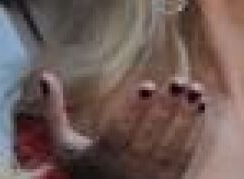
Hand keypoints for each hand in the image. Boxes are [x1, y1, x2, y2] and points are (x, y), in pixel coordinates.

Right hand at [38, 71, 205, 178]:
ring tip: (195, 89)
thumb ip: (53, 111)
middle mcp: (129, 170)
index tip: (148, 85)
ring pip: (172, 144)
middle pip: (151, 136)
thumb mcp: (61, 144)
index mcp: (102, 158)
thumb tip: (44, 75)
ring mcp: (151, 177)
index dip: (134, 109)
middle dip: (167, 107)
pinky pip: (185, 154)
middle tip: (179, 81)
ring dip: (185, 116)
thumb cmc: (82, 170)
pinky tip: (199, 107)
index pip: (120, 131)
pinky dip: (193, 131)